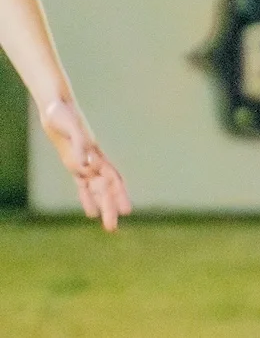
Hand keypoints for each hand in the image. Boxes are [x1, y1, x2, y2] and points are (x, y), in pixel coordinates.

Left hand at [40, 97, 129, 230]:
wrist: (56, 109)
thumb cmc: (63, 114)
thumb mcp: (71, 128)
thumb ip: (80, 145)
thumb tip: (87, 164)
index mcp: (96, 154)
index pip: (111, 179)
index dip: (119, 194)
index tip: (126, 210)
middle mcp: (94, 162)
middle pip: (106, 190)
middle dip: (110, 208)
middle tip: (112, 228)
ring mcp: (85, 165)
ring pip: (98, 191)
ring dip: (104, 207)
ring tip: (110, 227)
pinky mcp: (74, 165)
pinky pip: (83, 187)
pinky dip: (88, 199)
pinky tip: (91, 212)